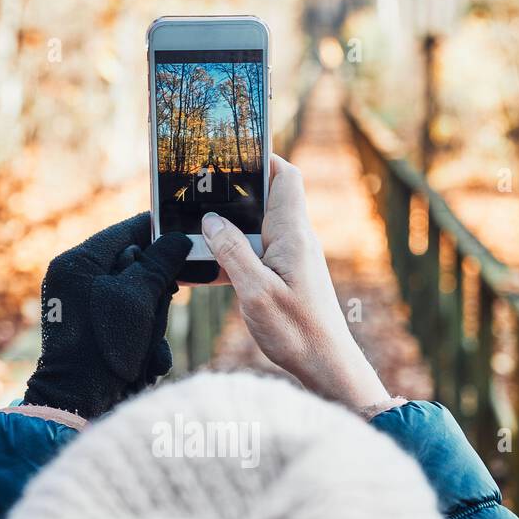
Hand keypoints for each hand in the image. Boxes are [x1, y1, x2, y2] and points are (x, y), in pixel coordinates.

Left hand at [24, 213, 190, 417]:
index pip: (125, 231)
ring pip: (137, 298)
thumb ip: (160, 263)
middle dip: (156, 288)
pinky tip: (145, 359)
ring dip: (152, 321)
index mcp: (77, 263)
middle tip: (169, 297)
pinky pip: (129, 323)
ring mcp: (85, 308)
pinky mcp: (96, 333)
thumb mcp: (138, 297)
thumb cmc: (104, 346)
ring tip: (148, 343)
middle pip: (135, 265)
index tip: (186, 232)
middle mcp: (77, 281)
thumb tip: (179, 239)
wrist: (80, 402)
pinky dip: (142, 340)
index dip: (158, 231)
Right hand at [200, 156, 390, 410]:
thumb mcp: (255, 291)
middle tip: (198, 192)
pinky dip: (231, 257)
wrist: (325, 366)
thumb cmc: (296, 331)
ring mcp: (291, 259)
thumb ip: (232, 251)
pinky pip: (254, 256)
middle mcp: (295, 240)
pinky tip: (205, 270)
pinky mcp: (285, 278)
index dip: (261, 157)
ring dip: (227, 230)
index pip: (284, 176)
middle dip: (233, 193)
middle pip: (265, 198)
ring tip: (193, 232)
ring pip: (255, 229)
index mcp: (293, 233)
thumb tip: (212, 221)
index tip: (232, 152)